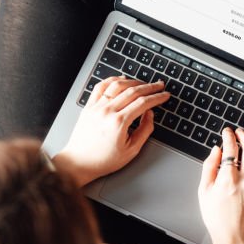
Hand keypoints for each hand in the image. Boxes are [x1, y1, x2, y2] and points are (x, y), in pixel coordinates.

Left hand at [53, 77, 169, 186]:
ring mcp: (96, 107)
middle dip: (150, 87)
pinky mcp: (89, 106)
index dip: (157, 97)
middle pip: (133, 91)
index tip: (164, 95)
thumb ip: (144, 130)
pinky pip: (101, 87)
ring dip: (133, 81)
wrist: (79, 163)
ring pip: (117, 85)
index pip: (143, 103)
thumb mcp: (131, 150)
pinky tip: (121, 80)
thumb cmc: (103, 160)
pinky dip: (113, 80)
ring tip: (143, 83)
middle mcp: (107, 112)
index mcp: (119, 123)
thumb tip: (150, 114)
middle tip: (159, 85)